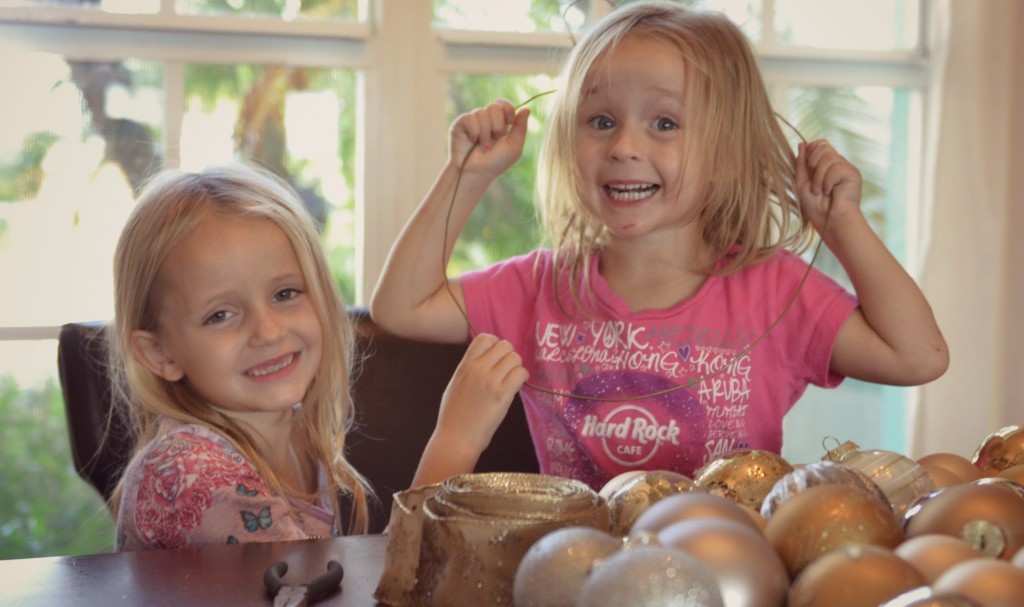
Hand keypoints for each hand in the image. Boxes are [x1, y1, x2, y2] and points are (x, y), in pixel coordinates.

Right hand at [435, 333, 528, 455]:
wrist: (456, 438)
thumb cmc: (454, 415)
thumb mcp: (456, 383)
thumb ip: (470, 368)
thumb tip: (486, 359)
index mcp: (465, 365)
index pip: (485, 338)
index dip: (495, 345)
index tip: (497, 358)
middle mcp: (478, 369)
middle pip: (505, 346)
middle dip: (509, 357)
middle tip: (507, 371)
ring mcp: (490, 381)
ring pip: (515, 358)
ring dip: (517, 368)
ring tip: (512, 380)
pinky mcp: (502, 394)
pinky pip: (521, 373)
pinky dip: (523, 378)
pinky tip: (516, 387)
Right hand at [449, 100, 529, 178]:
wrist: (477, 172)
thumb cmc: (496, 162)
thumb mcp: (514, 147)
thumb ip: (521, 128)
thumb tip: (527, 108)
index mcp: (500, 122)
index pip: (504, 104)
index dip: (508, 110)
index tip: (510, 123)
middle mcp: (486, 118)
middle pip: (494, 107)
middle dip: (497, 126)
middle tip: (494, 140)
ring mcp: (473, 120)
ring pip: (482, 113)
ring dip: (485, 134)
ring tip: (483, 146)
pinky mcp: (461, 123)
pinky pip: (470, 118)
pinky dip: (474, 132)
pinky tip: (472, 141)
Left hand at [795, 139, 863, 233]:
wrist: (829, 221)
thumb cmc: (815, 207)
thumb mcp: (802, 183)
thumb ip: (801, 164)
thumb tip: (802, 144)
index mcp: (825, 166)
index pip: (821, 145)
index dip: (812, 148)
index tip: (807, 162)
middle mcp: (837, 165)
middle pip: (824, 147)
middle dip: (813, 163)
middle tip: (813, 182)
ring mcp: (846, 168)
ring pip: (828, 157)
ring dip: (819, 177)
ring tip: (820, 192)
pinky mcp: (853, 173)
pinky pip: (836, 167)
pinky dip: (828, 181)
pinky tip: (830, 192)